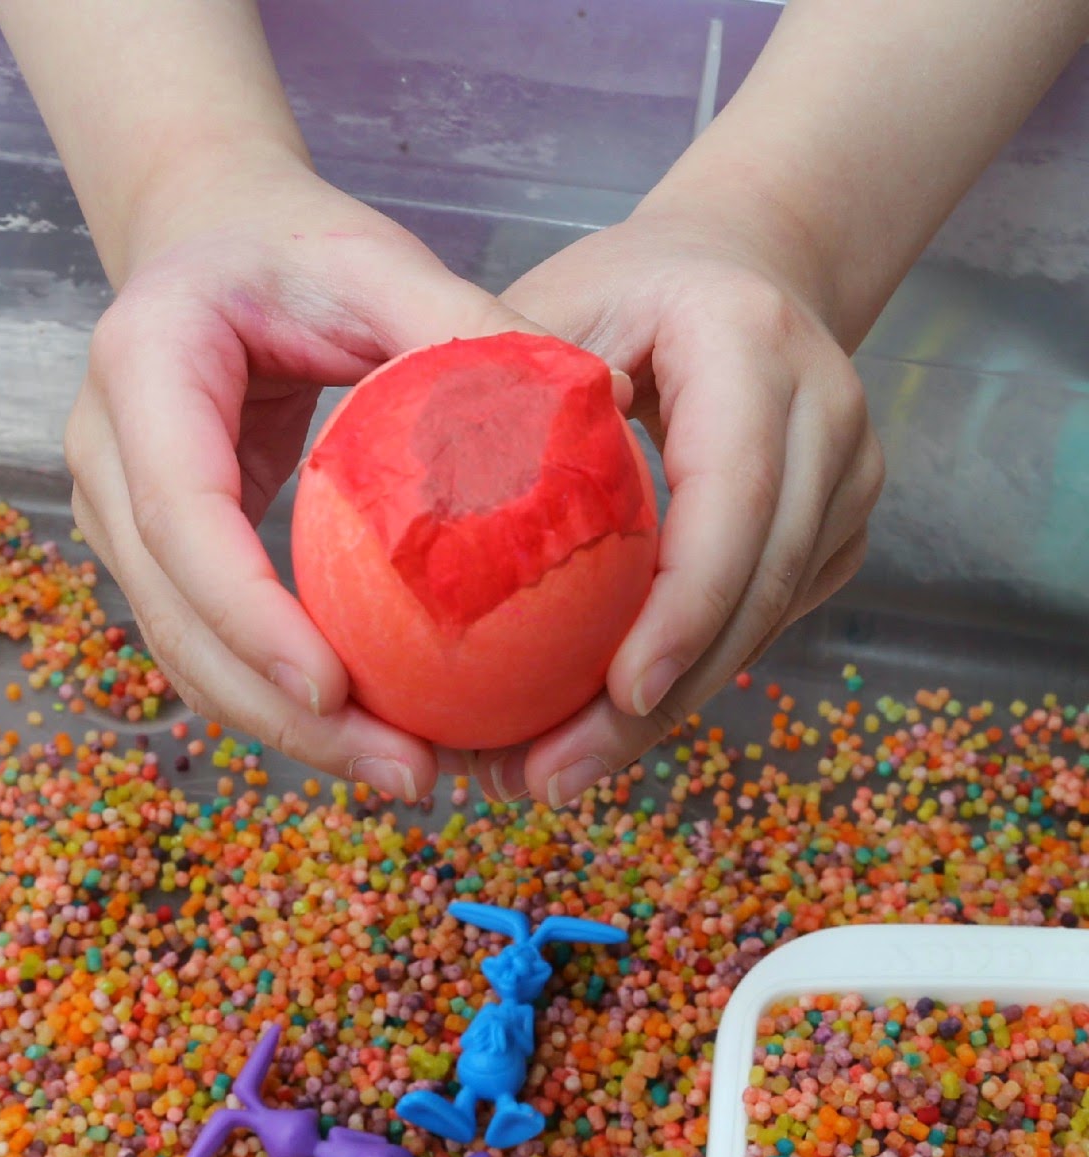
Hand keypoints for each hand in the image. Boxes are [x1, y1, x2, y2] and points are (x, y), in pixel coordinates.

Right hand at [65, 153, 539, 799]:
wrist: (213, 242)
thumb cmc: (297, 248)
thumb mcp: (381, 263)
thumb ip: (468, 324)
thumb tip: (600, 400)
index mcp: (147, 367)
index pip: (183, 515)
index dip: (250, 616)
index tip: (338, 690)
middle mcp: (107, 450)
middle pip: (176, 616)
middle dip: (283, 713)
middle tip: (406, 773)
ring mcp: (118, 508)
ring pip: (186, 652)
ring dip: (288, 729)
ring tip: (404, 773)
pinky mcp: (157, 548)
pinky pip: (210, 642)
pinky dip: (283, 695)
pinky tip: (372, 727)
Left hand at [472, 199, 884, 807]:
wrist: (740, 272)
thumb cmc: (626, 288)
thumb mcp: (552, 302)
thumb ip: (496, 381)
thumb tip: (417, 506)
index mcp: (755, 347)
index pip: (733, 497)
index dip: (683, 608)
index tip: (617, 696)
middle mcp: (827, 418)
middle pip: (759, 587)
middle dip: (659, 703)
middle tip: (550, 777)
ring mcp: (846, 479)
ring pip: (764, 623)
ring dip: (663, 710)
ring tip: (554, 769)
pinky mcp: (833, 528)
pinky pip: (761, 621)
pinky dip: (684, 673)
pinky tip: (601, 718)